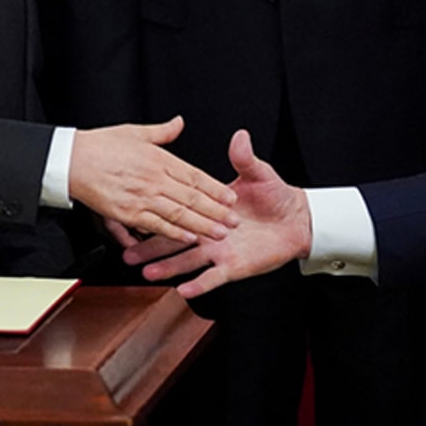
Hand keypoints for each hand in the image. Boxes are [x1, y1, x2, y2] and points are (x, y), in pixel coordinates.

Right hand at [69, 116, 237, 243]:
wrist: (71, 159)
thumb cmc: (101, 145)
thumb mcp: (135, 132)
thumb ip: (162, 131)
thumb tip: (179, 122)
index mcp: (159, 159)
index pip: (195, 176)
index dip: (215, 189)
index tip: (231, 197)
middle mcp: (154, 179)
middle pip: (192, 198)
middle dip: (216, 211)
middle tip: (234, 221)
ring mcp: (141, 197)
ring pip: (178, 214)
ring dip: (201, 225)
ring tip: (219, 233)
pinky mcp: (126, 212)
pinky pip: (155, 225)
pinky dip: (173, 233)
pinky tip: (188, 238)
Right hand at [126, 129, 311, 296]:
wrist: (298, 220)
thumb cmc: (276, 196)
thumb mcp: (258, 174)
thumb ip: (244, 159)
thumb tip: (240, 136)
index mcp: (208, 209)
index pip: (179, 210)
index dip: (157, 212)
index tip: (135, 213)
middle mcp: (208, 232)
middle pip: (174, 240)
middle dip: (150, 247)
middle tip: (128, 252)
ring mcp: (219, 251)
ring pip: (187, 261)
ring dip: (167, 267)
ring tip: (146, 272)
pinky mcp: (233, 266)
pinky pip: (213, 278)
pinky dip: (199, 283)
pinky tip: (183, 289)